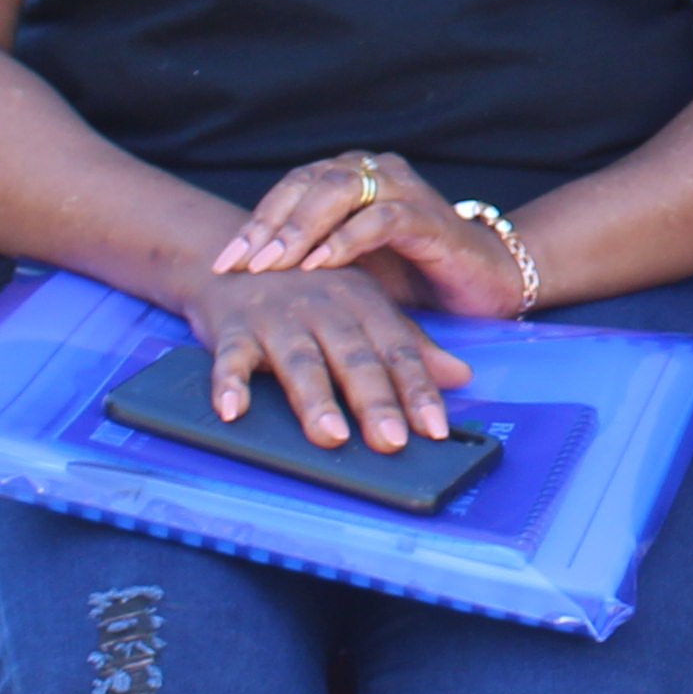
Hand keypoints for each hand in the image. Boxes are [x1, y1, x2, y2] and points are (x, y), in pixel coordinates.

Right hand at [174, 258, 471, 451]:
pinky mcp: (233, 328)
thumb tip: (462, 376)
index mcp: (363, 305)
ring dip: (315, 399)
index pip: (398, 351)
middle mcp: (324, 309)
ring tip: (331, 436)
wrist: (242, 250)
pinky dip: (230, 384)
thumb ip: (409, 344)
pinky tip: (234, 411)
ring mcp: (278, 318)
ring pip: (300, 362)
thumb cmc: (312, 290)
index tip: (437, 430)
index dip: (418, 389)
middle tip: (392, 442)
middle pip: (354, 358)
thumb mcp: (365, 307)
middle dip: (375, 401)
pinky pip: (230, 358)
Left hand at [216, 149, 532, 317]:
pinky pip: (382, 217)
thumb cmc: (410, 275)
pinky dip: (347, 239)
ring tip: (271, 264)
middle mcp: (375, 171)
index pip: (291, 188)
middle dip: (269, 225)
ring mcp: (404, 189)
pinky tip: (320, 264)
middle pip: (308, 183)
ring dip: (301, 228)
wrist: (483, 282)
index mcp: (350, 178)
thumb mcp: (349, 270)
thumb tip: (242, 285)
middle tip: (238, 264)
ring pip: (341, 191)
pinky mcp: (430, 216)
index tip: (221, 262)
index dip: (255, 222)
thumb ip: (305, 264)